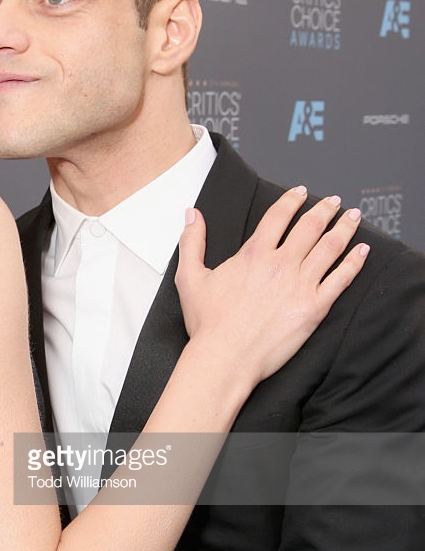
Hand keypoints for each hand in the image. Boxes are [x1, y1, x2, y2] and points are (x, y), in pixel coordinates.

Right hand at [176, 188, 368, 385]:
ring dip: (344, 228)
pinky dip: (354, 262)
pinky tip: (362, 251)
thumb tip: (193, 215)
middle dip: (324, 209)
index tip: (300, 193)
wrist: (225, 357)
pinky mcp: (314, 308)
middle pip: (309, 227)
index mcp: (253, 254)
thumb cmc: (209, 323)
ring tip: (352, 217)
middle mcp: (280, 265)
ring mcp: (300, 285)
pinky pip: (341, 279)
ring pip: (329, 247)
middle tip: (333, 202)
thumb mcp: (189, 277)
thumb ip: (192, 242)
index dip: (291, 201)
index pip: (278, 217)